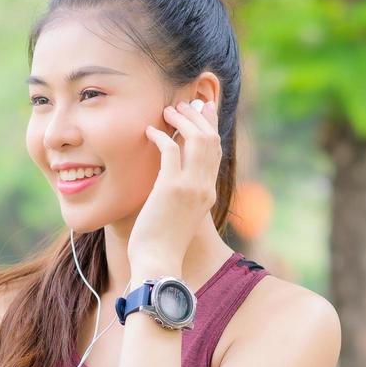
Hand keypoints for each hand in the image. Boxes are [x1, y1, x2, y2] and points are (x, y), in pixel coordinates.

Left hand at [127, 98, 221, 272]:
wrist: (158, 263)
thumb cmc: (160, 244)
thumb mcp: (177, 216)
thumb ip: (179, 196)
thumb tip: (166, 183)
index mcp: (208, 193)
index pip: (216, 152)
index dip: (211, 127)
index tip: (204, 108)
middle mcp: (205, 187)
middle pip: (211, 140)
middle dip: (199, 116)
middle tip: (185, 103)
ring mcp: (191, 186)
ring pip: (197, 139)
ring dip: (182, 120)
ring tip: (168, 110)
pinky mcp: (171, 188)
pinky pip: (171, 149)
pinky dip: (161, 135)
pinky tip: (150, 131)